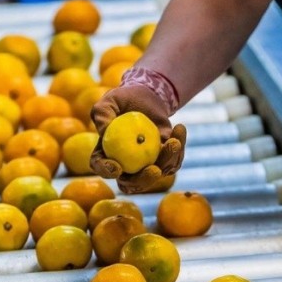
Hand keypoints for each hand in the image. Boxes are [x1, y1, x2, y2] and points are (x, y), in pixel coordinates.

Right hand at [90, 67, 184, 193]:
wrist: (146, 96)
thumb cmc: (123, 99)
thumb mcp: (109, 101)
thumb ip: (102, 114)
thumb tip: (104, 131)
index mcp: (105, 154)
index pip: (101, 167)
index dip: (106, 171)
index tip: (117, 168)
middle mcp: (124, 165)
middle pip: (131, 184)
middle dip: (144, 181)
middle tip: (154, 170)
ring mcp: (144, 165)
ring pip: (156, 174)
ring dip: (168, 160)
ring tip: (174, 141)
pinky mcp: (163, 159)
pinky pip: (173, 162)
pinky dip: (178, 149)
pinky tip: (179, 129)